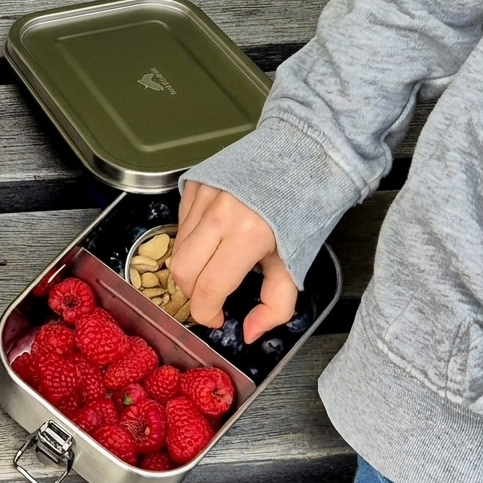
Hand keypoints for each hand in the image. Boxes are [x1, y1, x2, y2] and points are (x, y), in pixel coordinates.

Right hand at [170, 181, 298, 343]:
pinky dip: (192, 239)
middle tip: (212, 295)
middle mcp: (219, 214)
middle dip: (192, 293)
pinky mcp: (194, 183)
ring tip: (218, 262)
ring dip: (193, 266)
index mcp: (248, 236)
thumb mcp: (296, 262)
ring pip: (177, 248)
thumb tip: (249, 333)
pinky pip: (181, 224)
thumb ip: (275, 304)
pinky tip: (216, 236)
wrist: (305, 150)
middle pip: (181, 272)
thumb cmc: (305, 206)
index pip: (207, 289)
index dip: (206, 313)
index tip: (217, 318)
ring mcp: (203, 196)